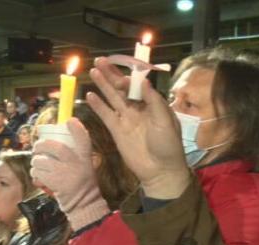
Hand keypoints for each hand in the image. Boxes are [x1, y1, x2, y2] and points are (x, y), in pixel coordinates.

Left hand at [31, 118, 110, 230]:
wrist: (82, 204)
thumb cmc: (81, 182)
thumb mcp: (85, 165)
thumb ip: (74, 152)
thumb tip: (55, 136)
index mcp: (85, 158)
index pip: (83, 139)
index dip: (77, 128)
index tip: (70, 120)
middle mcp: (75, 164)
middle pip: (54, 146)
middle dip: (41, 145)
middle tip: (38, 147)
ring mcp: (64, 173)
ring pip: (41, 160)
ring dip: (36, 161)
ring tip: (39, 165)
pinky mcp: (54, 182)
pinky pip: (37, 172)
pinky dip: (35, 173)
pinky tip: (39, 175)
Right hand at [85, 57, 190, 199]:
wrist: (160, 171)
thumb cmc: (168, 145)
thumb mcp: (165, 120)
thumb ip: (154, 100)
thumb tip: (144, 81)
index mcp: (152, 104)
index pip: (138, 85)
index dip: (129, 78)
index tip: (122, 74)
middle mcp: (138, 108)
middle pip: (122, 88)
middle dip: (112, 74)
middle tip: (100, 60)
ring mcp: (126, 119)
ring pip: (112, 98)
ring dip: (103, 84)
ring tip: (93, 70)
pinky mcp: (117, 131)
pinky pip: (106, 115)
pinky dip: (98, 105)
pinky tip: (90, 95)